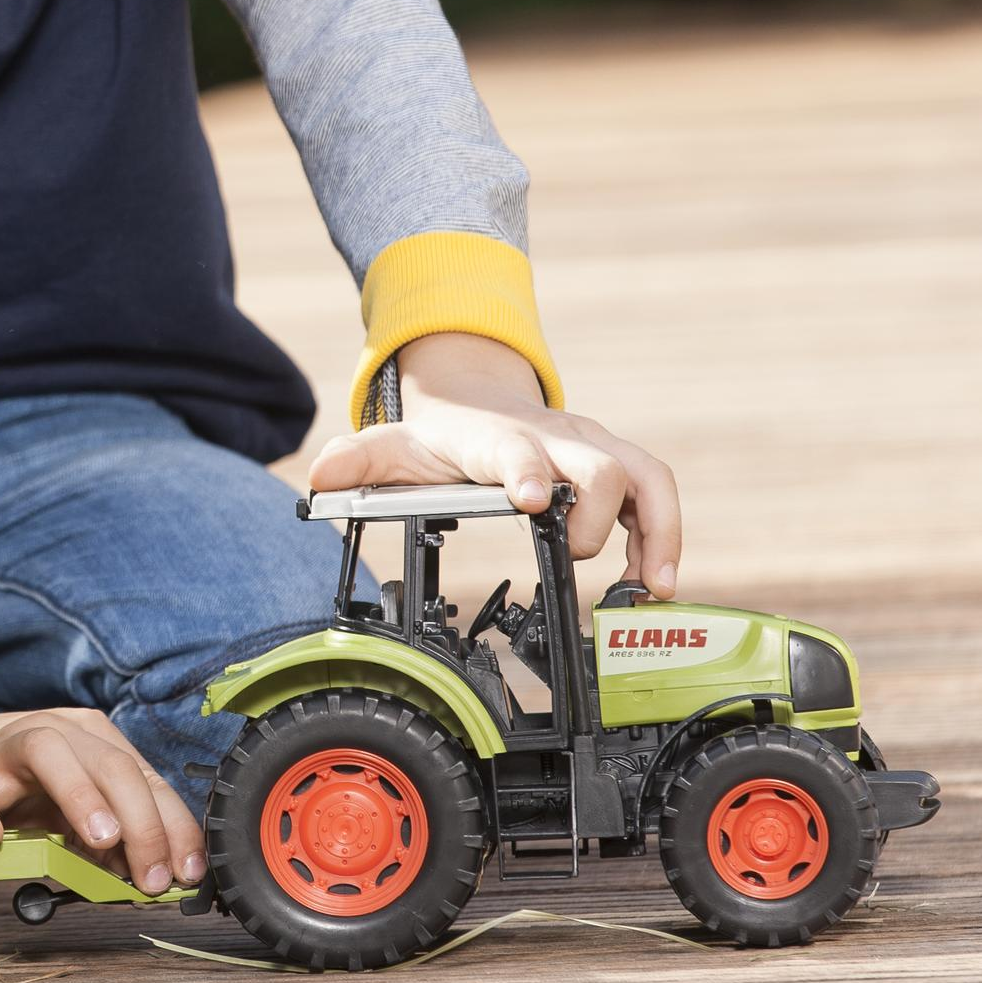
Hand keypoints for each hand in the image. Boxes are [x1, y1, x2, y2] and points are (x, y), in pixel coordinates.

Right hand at [0, 656, 206, 894]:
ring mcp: (6, 749)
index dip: (172, 827)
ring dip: (80, 795)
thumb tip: (159, 877)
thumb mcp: (80, 816)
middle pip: (110, 764)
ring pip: (47, 752)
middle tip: (150, 876)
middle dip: (140, 822)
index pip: (147, 779)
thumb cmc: (26, 795)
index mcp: (95, 742)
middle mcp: (57, 734)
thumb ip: (117, 841)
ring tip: (100, 840)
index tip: (184, 874)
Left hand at [305, 331, 685, 598]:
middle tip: (581, 558)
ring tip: (654, 588)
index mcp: (497, 438)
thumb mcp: (393, 444)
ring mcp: (592, 448)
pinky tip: (657, 584)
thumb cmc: (441, 431)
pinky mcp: (616, 465)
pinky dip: (666, 538)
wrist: (475, 393)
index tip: (534, 502)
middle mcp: (555, 437)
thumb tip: (316, 478)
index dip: (529, 471)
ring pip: (648, 478)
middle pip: (602, 464)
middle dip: (599, 516)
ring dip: (659, 534)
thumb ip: (356, 462)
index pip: (517, 449)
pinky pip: (658, 496)